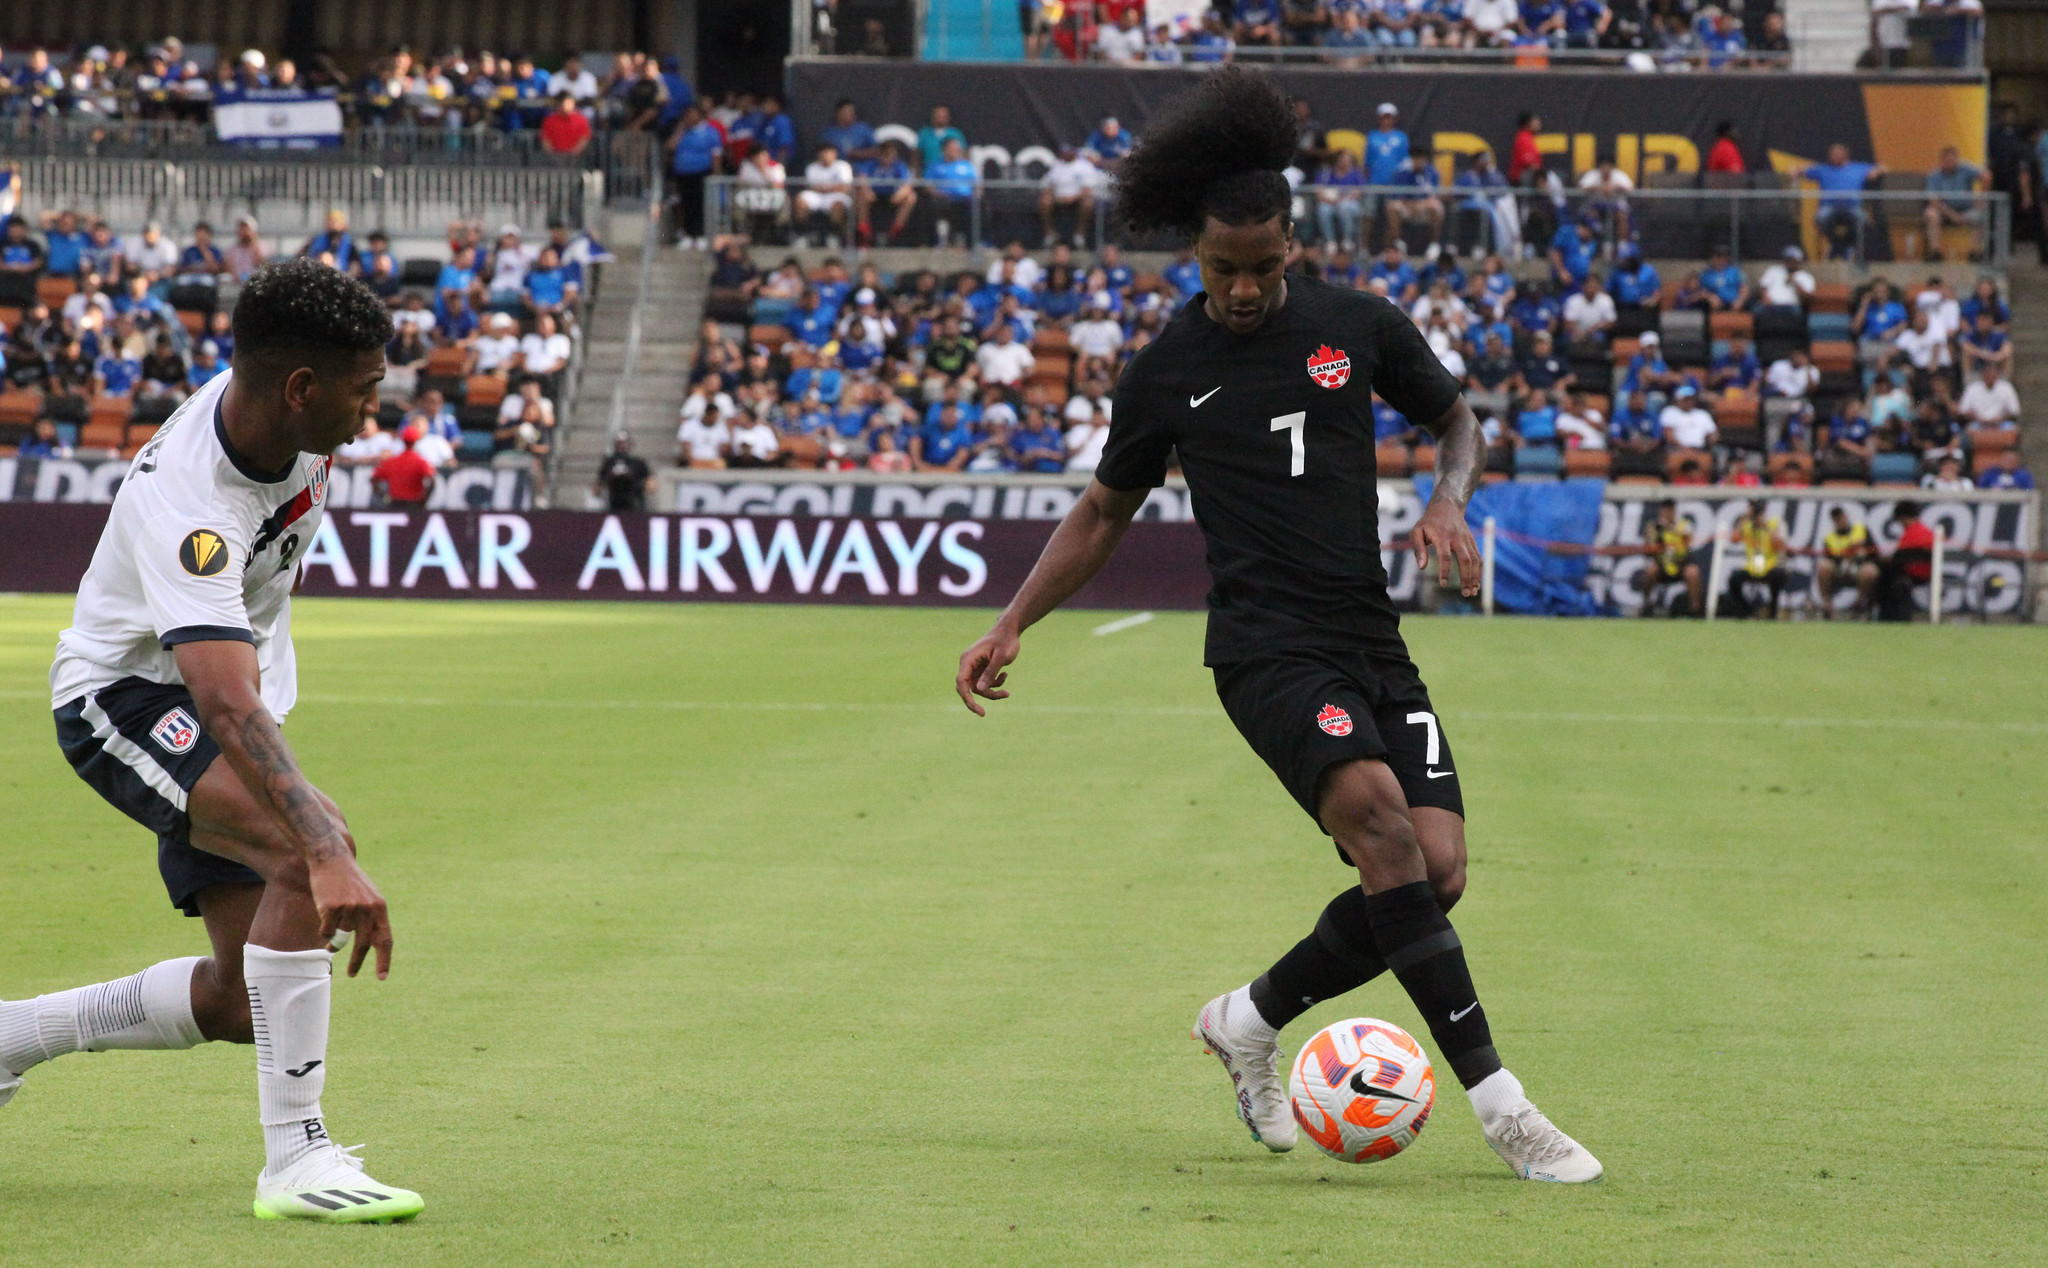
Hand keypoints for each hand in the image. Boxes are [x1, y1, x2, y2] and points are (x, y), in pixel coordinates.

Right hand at [308, 855, 392, 979]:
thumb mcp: (368, 897)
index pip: (385, 939)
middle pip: (363, 944)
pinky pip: (326, 931)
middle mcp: (367, 909)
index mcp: (380, 908)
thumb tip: (370, 946)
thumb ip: (371, 919)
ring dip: (334, 938)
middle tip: (352, 974)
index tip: (382, 977)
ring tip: (332, 923)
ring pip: (340, 938)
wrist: (331, 859)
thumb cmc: (349, 881)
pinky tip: (324, 912)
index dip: (384, 960)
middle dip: (357, 962)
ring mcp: (349, 908)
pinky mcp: (331, 908)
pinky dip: (324, 928)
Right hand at [955, 623, 1020, 716]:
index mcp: (968, 659)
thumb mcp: (1001, 657)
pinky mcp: (981, 669)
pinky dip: (995, 684)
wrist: (1010, 631)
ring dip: (992, 692)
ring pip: (978, 688)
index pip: (961, 681)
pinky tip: (1005, 675)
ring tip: (1007, 692)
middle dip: (976, 700)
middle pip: (967, 688)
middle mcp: (968, 664)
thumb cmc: (1006, 641)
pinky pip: (985, 683)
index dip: (966, 697)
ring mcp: (974, 667)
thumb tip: (978, 690)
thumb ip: (990, 672)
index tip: (976, 709)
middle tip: (983, 714)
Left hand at [1413, 497, 1482, 596]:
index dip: (1445, 571)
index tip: (1443, 584)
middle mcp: (1457, 538)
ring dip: (1475, 577)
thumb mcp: (1417, 532)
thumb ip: (1418, 549)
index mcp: (1442, 536)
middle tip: (1466, 594)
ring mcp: (1467, 540)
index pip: (1445, 556)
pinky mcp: (1472, 541)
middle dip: (1466, 578)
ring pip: (1475, 560)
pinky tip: (1477, 583)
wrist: (1446, 506)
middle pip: (1465, 560)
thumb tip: (1421, 567)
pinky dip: (1479, 571)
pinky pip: (1478, 557)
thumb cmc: (1428, 522)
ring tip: (1472, 592)